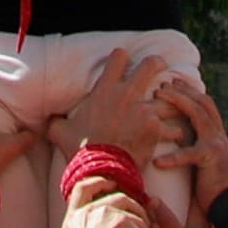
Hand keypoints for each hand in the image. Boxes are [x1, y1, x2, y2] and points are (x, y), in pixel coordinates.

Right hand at [50, 46, 179, 170]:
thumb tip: (48, 120)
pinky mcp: (156, 128)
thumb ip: (56, 121)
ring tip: (177, 104)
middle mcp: (127, 94)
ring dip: (171, 101)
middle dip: (157, 64)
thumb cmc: (80, 150)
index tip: (125, 61)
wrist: (101, 170)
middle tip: (160, 67)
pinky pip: (172, 127)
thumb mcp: (60, 131)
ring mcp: (144, 110)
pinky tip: (178, 134)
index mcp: (104, 89)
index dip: (122, 57)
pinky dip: (175, 132)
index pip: (118, 57)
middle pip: (150, 65)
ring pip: (167, 97)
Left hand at [154, 71, 227, 206]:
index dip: (191, 92)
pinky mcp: (210, 160)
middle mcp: (219, 136)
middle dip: (183, 91)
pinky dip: (172, 158)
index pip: (206, 105)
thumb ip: (196, 145)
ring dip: (178, 103)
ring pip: (198, 115)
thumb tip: (179, 136)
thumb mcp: (205, 160)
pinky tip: (158, 161)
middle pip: (202, 103)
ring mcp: (216, 145)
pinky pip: (188, 155)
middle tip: (164, 84)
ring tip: (158, 98)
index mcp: (217, 135)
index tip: (174, 82)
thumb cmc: (214, 187)